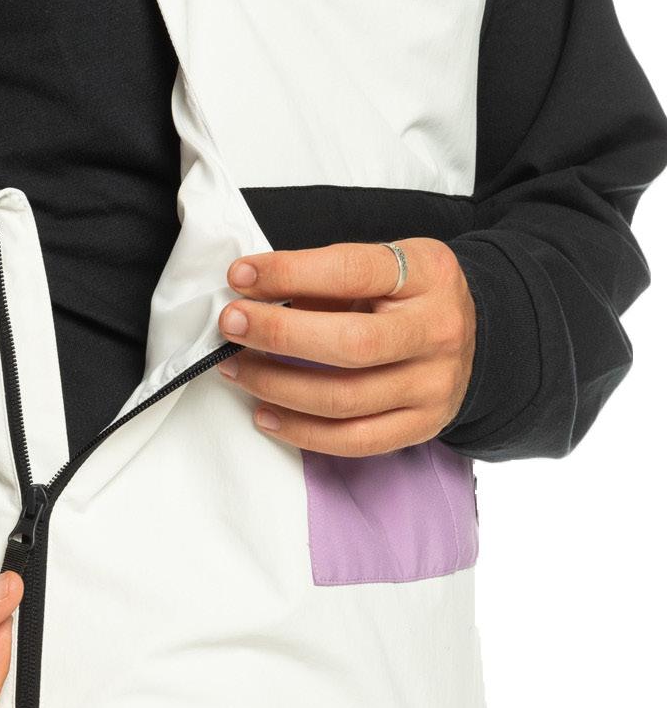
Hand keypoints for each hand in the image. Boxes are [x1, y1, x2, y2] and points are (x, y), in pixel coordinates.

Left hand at [216, 238, 475, 455]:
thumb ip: (324, 277)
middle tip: (231, 325)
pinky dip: (301, 431)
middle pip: (350, 343)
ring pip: (344, 399)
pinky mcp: (423, 426)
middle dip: (279, 334)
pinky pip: (353, 440)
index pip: (351, 271)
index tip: (241, 275)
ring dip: (276, 386)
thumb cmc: (410, 298)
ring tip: (236, 369)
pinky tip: (265, 414)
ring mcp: (434, 385)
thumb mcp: (383, 267)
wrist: (476, 336)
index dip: (289, 273)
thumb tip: (251, 289)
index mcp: (428, 274)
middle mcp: (438, 330)